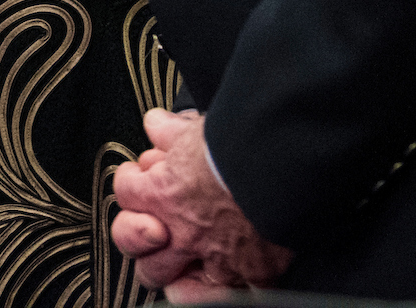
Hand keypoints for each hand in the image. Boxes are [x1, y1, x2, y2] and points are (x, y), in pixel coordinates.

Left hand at [110, 109, 292, 302]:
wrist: (290, 163)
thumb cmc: (245, 141)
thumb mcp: (199, 128)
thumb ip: (173, 132)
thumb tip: (157, 124)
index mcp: (165, 192)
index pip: (125, 191)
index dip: (130, 180)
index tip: (140, 173)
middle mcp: (184, 230)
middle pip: (136, 245)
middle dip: (138, 234)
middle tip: (150, 224)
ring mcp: (217, 256)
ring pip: (174, 281)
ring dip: (175, 270)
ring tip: (182, 260)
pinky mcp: (255, 270)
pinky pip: (233, 293)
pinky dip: (233, 287)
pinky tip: (233, 279)